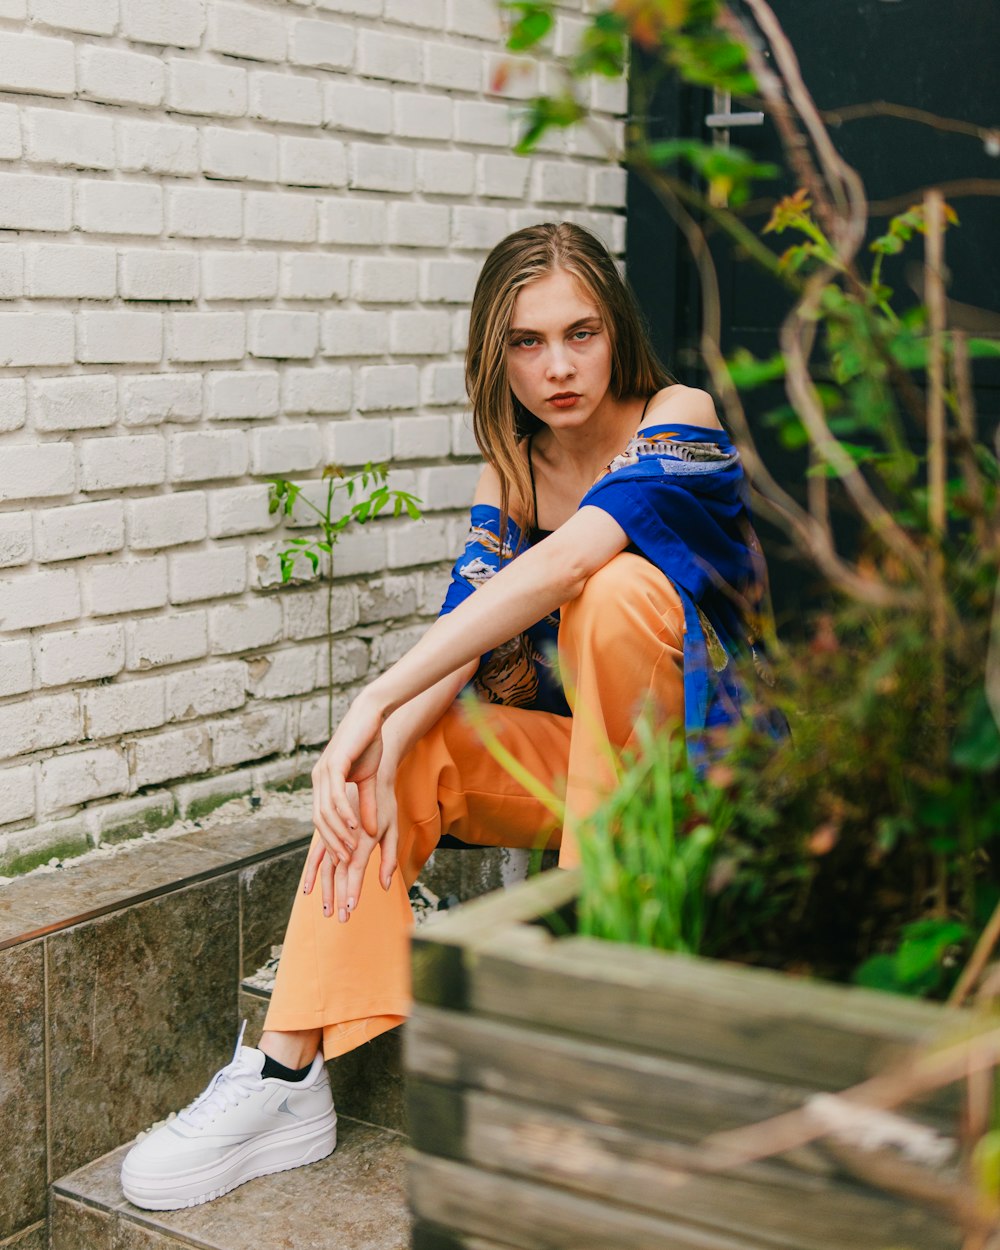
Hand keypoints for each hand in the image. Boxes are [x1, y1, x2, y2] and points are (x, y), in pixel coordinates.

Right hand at [302, 761, 399, 920]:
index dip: (353, 888)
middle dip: (339, 896)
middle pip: (340, 872)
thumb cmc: (384, 803)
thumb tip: (384, 886)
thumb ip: (389, 859)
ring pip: (327, 866)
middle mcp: (346, 836)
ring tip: (325, 910)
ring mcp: (334, 833)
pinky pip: (317, 856)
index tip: (350, 908)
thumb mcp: (392, 830)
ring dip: (326, 889)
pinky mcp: (328, 831)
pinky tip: (308, 889)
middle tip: (340, 918)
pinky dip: (313, 873)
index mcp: (364, 836)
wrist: (367, 774)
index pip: (356, 868)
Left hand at [311, 687, 384, 864]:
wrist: (371, 715)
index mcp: (323, 783)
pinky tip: (356, 826)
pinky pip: (336, 795)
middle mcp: (318, 778)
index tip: (345, 859)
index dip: (332, 840)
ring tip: (352, 849)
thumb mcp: (369, 780)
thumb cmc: (369, 744)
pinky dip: (345, 813)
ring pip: (326, 811)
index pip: (321, 819)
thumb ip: (366, 805)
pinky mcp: (333, 763)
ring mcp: (323, 771)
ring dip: (339, 832)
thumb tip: (368, 831)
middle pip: (319, 820)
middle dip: (333, 843)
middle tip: (346, 862)